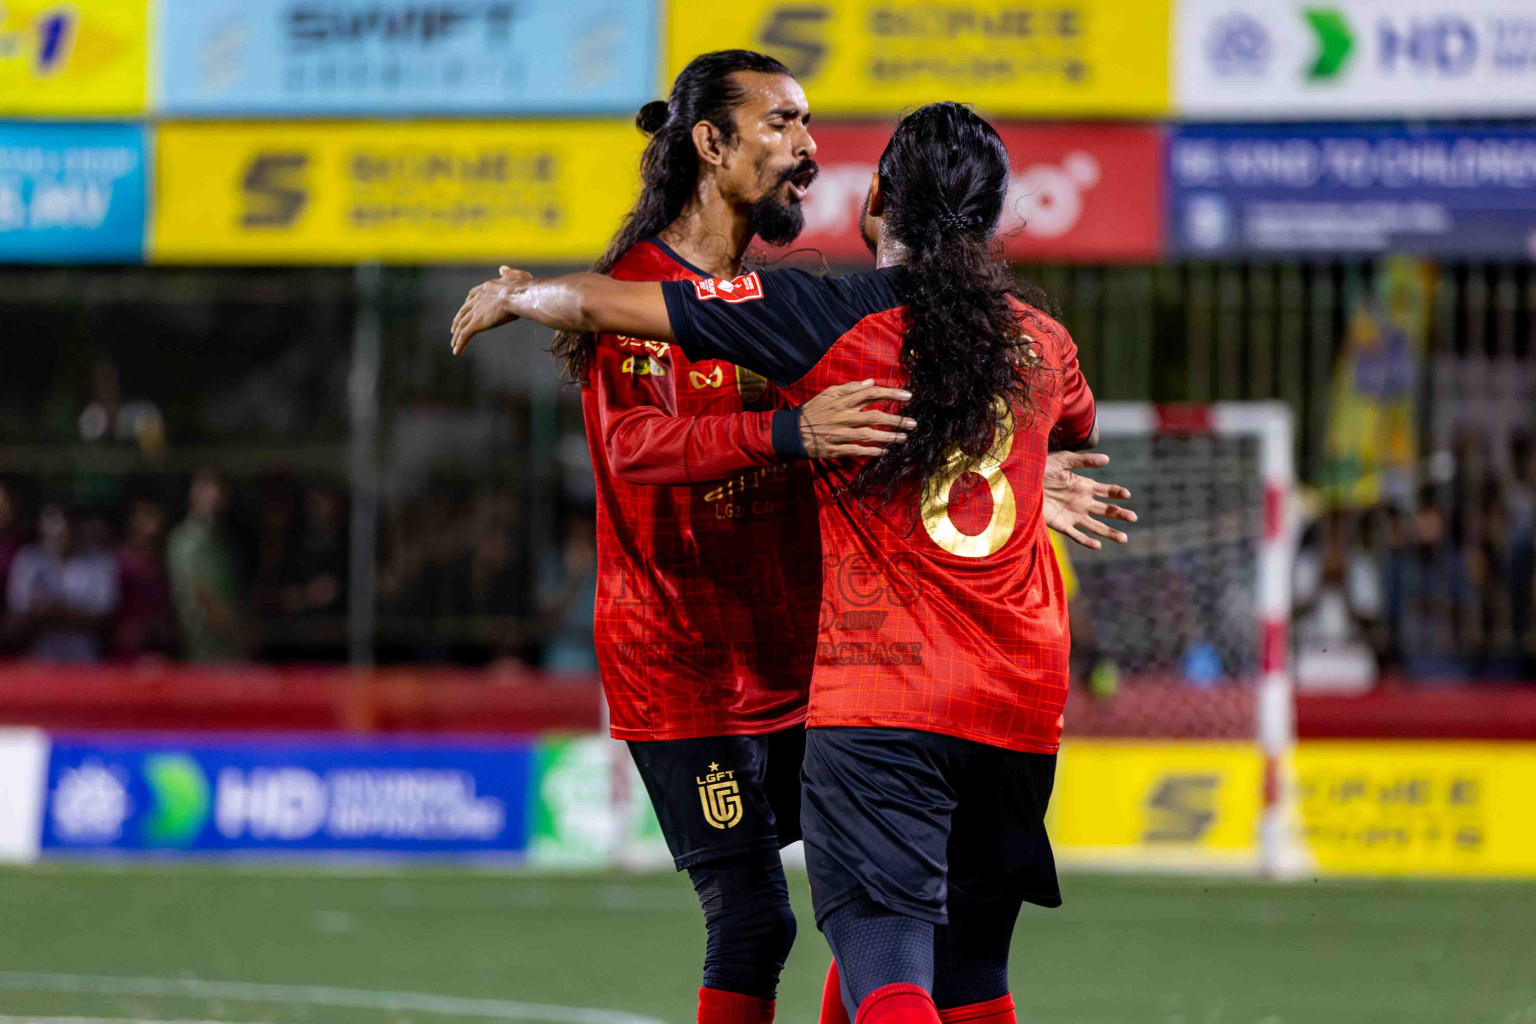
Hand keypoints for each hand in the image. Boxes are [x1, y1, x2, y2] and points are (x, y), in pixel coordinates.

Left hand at [451, 266, 531, 354]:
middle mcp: (477, 299)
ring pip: (461, 325)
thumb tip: (502, 269)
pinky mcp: (477, 323)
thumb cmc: (522, 286)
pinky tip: (456, 351)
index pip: (472, 296)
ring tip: (453, 343)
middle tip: (454, 328)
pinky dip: (460, 343)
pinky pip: (465, 335)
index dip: (467, 304)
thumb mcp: (515, 275)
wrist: (518, 295)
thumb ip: (507, 273)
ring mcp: (476, 311)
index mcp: (485, 288)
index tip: (465, 310)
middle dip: (457, 321)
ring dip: (456, 335)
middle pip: (463, 311)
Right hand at [798, 379, 916, 458]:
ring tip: (903, 438)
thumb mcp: (828, 394)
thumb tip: (871, 382)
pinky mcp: (835, 449)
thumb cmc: (812, 411)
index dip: (891, 394)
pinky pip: (856, 450)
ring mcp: (839, 434)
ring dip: (887, 437)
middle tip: (913, 423)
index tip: (908, 396)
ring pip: (868, 435)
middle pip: (874, 416)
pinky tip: (883, 452)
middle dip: (896, 420)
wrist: (791, 432)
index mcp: (842, 401)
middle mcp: (843, 416)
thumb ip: (850, 388)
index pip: (871, 394)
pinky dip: (871, 452)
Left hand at [1042, 451, 1135, 549]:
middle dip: (1120, 514)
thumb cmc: (1041, 467)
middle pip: (1106, 510)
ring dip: (1109, 532)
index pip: (1107, 491)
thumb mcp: (1063, 460)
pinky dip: (1086, 541)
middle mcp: (1082, 502)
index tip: (1126, 494)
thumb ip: (1084, 461)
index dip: (1117, 493)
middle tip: (1133, 517)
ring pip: (1095, 526)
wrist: (1021, 481)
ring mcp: (1073, 514)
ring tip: (1124, 539)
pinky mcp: (1061, 524)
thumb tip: (1107, 459)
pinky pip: (1076, 535)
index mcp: (1084, 486)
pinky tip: (1098, 546)